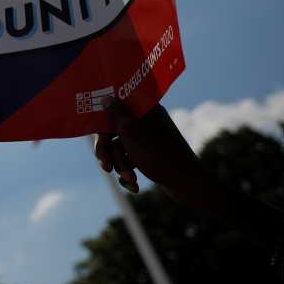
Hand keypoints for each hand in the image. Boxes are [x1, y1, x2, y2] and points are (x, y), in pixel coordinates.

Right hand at [93, 101, 231, 216]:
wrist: (187, 183)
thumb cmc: (158, 154)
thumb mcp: (131, 131)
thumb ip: (116, 113)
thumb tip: (106, 97)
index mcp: (144, 109)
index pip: (115, 108)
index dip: (102, 123)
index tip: (97, 134)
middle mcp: (146, 121)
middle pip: (113, 132)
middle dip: (109, 152)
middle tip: (106, 167)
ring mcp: (147, 139)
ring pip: (119, 149)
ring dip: (120, 166)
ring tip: (130, 179)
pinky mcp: (149, 155)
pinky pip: (129, 160)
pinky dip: (128, 172)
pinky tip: (133, 185)